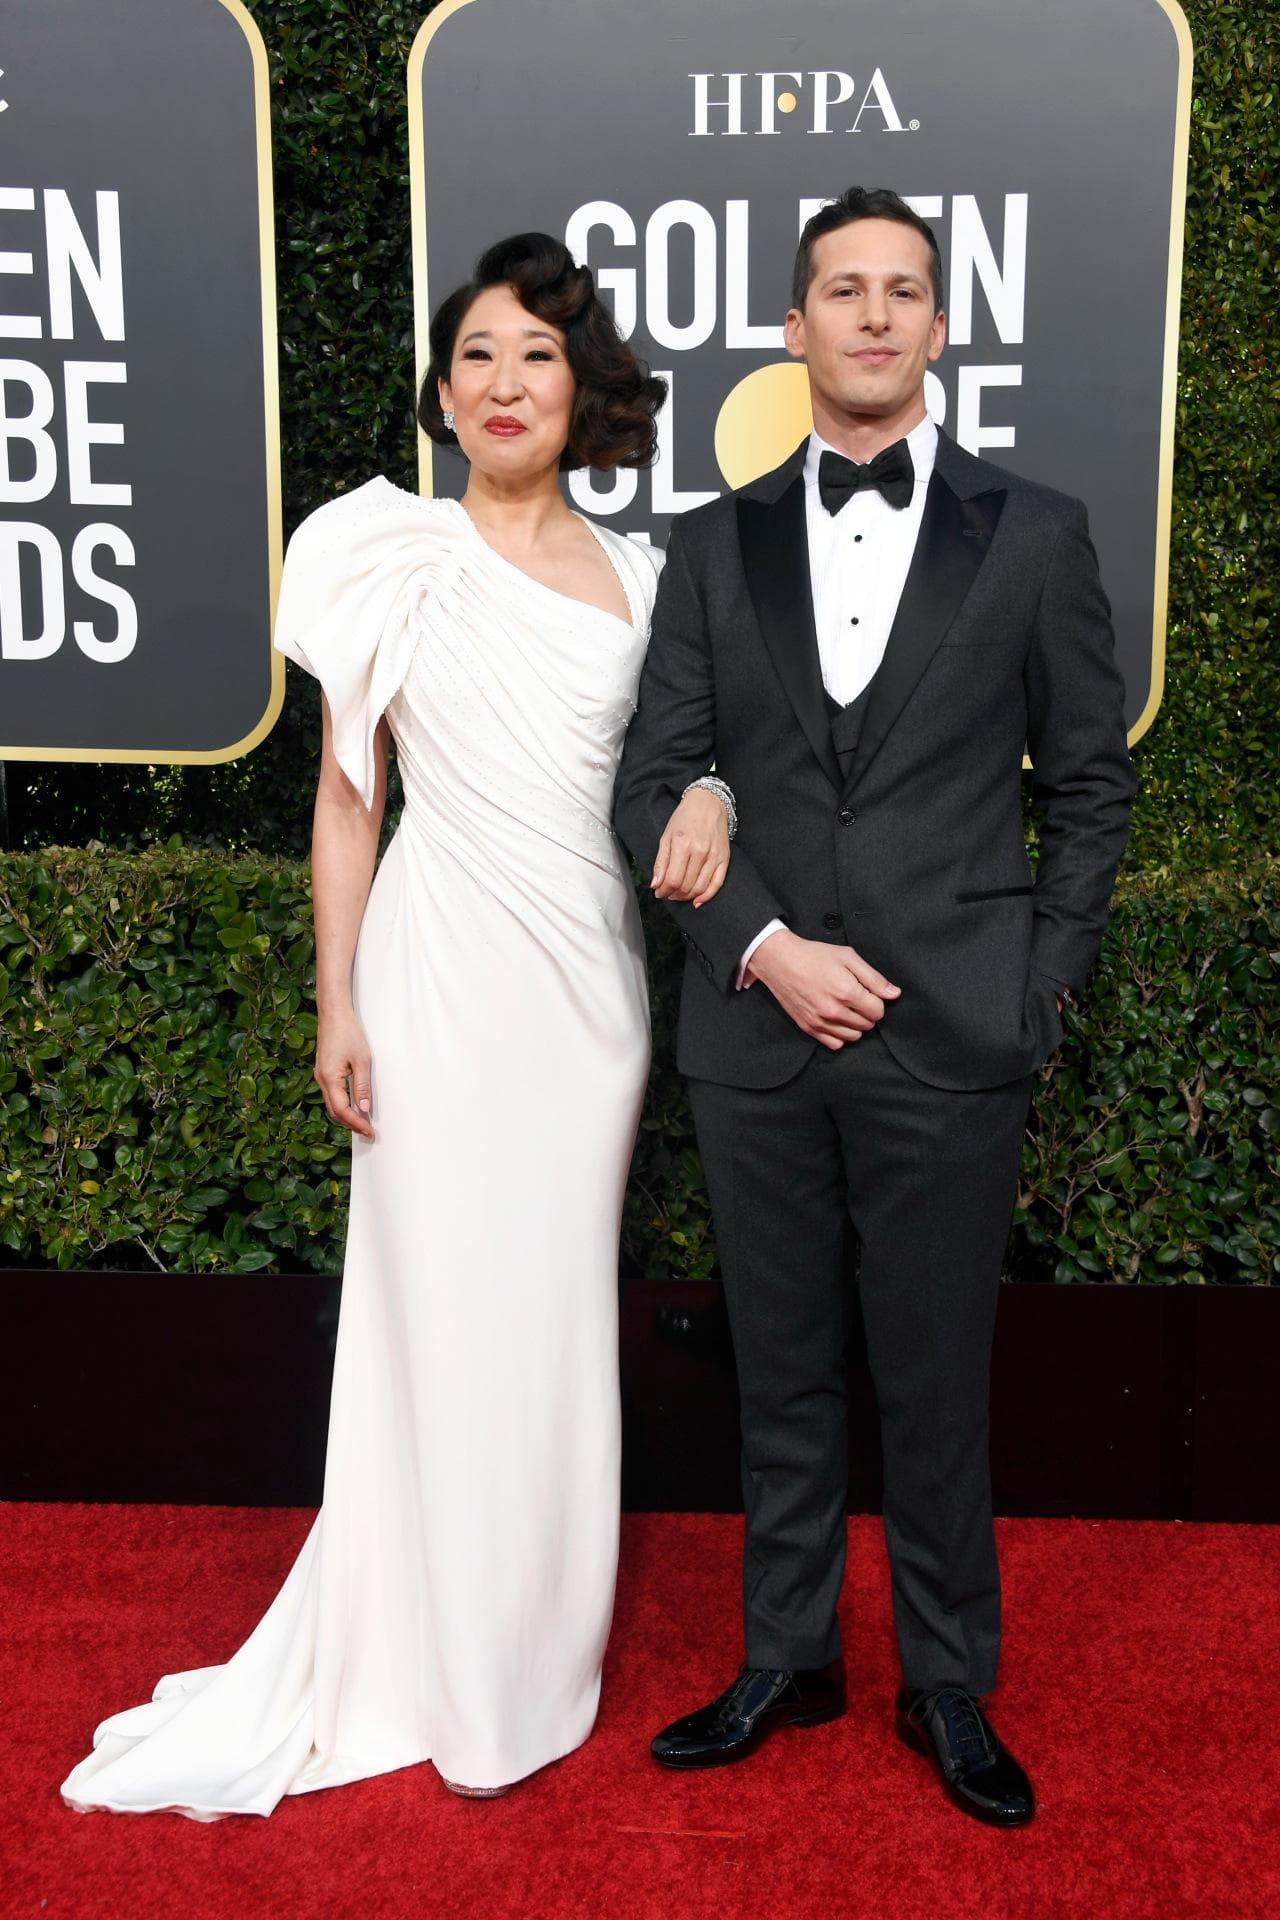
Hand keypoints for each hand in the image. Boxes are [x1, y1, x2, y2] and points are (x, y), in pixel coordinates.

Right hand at [314, 1008, 375, 1138]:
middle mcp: (321, 1080)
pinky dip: (342, 1104)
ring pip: (332, 1104)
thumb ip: (362, 1086)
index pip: (343, 1111)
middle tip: (368, 1132)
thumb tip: (364, 1109)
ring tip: (363, 1123)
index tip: (370, 1132)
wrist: (333, 1014)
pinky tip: (354, 1105)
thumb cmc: (348, 1033)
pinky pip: (332, 1094)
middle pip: (334, 1112)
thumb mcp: (362, 1061)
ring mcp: (320, 1076)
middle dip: (351, 1124)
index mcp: (329, 1079)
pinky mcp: (323, 1071)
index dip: (357, 1124)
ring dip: (346, 1116)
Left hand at [652, 786, 730, 906]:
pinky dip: (707, 896)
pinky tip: (697, 901)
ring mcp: (714, 856)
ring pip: (700, 887)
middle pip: (685, 886)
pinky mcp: (724, 858)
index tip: (659, 892)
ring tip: (679, 895)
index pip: (672, 879)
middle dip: (674, 894)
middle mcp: (700, 851)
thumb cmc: (685, 818)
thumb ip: (660, 862)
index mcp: (682, 844)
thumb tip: (656, 885)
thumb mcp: (666, 836)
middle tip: (668, 893)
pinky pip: (717, 883)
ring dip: (687, 896)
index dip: (664, 891)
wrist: (708, 804)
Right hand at [749, 930, 900, 1050]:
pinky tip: (837, 1021)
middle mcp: (834, 1010)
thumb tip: (894, 994)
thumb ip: (874, 978)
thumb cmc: (814, 956)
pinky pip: (835, 1044)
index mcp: (846, 991)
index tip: (869, 994)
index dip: (878, 1002)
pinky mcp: (808, 1028)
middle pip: (867, 1025)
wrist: (780, 961)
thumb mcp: (848, 957)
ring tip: (847, 1009)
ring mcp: (820, 1021)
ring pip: (853, 1037)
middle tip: (857, 999)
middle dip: (867, 1013)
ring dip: (855, 1026)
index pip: (878, 1011)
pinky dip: (840, 1036)